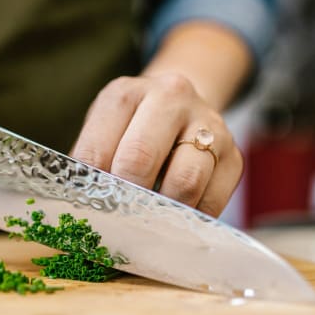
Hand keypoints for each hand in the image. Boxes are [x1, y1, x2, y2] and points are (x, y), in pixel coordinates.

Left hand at [70, 72, 242, 216]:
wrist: (183, 109)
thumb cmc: (132, 130)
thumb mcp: (105, 132)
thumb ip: (91, 165)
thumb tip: (80, 211)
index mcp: (125, 94)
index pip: (97, 150)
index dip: (91, 189)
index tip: (91, 212)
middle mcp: (170, 97)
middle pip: (139, 159)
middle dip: (125, 199)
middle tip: (119, 220)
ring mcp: (208, 124)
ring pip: (184, 182)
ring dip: (162, 212)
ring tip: (148, 221)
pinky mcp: (234, 156)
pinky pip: (211, 201)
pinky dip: (190, 219)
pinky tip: (176, 217)